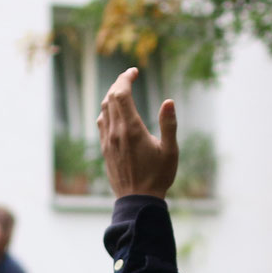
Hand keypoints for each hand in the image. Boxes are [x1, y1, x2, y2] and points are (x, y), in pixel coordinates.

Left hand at [96, 68, 177, 198]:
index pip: (121, 93)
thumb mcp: (170, 151)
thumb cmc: (157, 177)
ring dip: (112, 95)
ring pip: (104, 109)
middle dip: (119, 83)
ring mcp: (107, 141)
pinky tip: (114, 113)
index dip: (125, 78)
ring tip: (123, 91)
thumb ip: (169, 124)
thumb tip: (169, 101)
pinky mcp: (105, 150)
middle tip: (130, 77)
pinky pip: (101, 123)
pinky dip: (107, 111)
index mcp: (131, 129)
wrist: (137, 201)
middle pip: (110, 97)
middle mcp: (115, 132)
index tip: (134, 71)